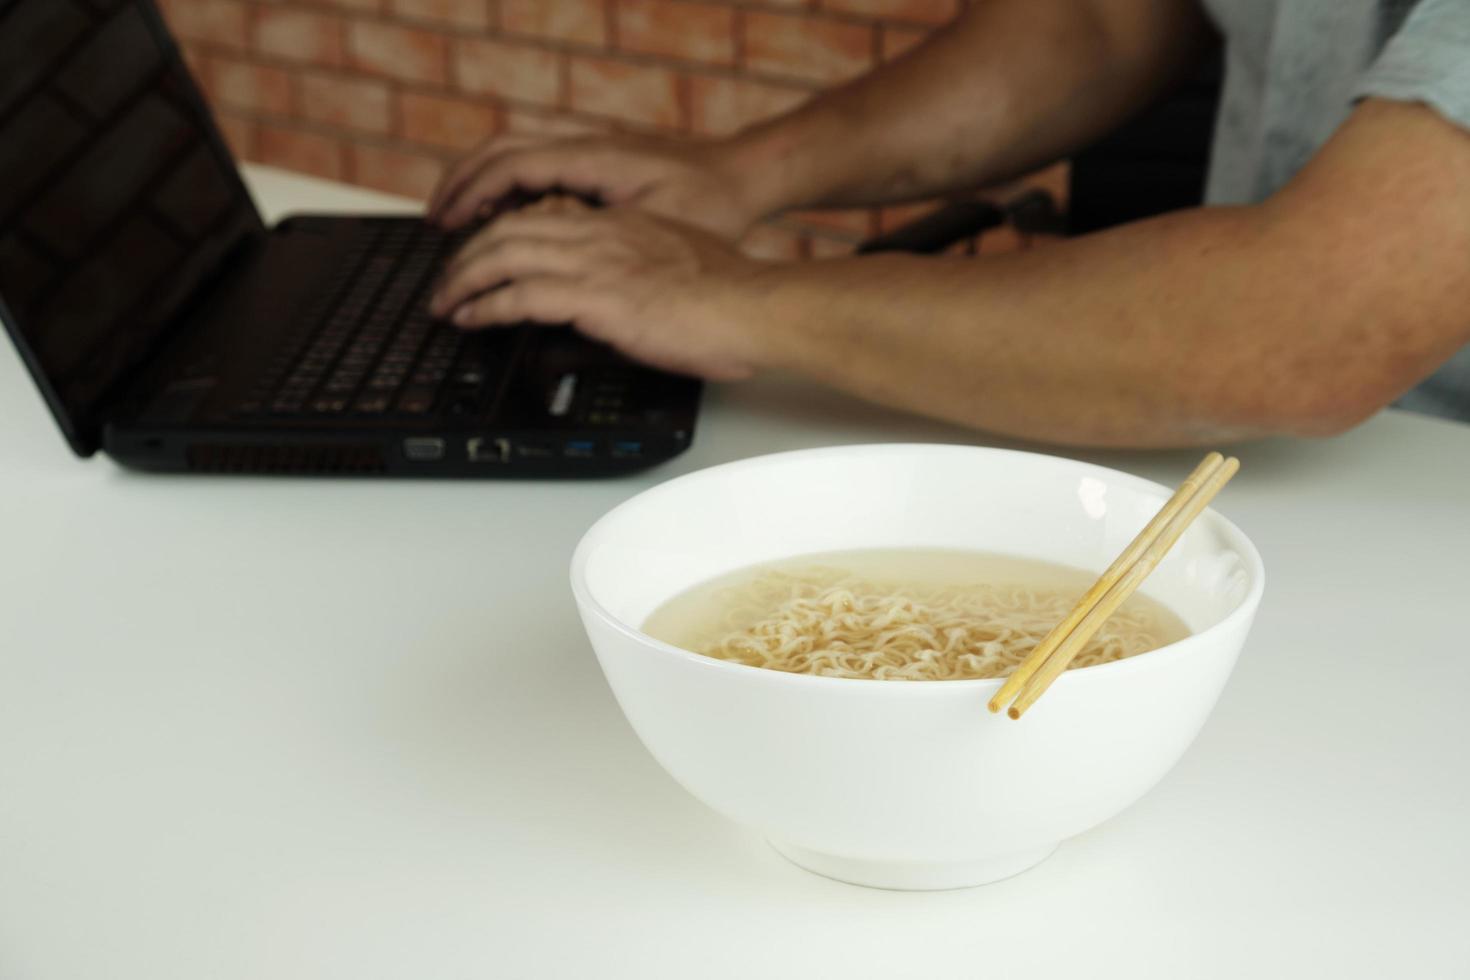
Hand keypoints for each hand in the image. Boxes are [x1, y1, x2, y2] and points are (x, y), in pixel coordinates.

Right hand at [428, 133, 762, 241]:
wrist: (747, 176)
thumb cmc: (715, 204)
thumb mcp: (665, 229)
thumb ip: (608, 241)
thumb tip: (556, 261)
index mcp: (596, 159)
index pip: (512, 168)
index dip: (472, 197)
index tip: (447, 227)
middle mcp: (588, 145)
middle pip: (500, 152)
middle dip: (461, 185)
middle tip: (435, 224)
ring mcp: (591, 149)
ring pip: (514, 153)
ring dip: (480, 182)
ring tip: (455, 218)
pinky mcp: (597, 162)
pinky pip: (537, 164)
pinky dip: (508, 185)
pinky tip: (503, 216)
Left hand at [428, 199, 769, 380]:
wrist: (757, 307)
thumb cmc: (732, 301)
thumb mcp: (676, 273)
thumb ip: (637, 280)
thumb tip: (613, 308)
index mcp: (621, 225)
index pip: (544, 216)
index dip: (503, 235)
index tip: (485, 257)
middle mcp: (601, 233)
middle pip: (511, 228)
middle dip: (468, 255)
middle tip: (447, 282)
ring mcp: (596, 261)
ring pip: (504, 253)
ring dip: (464, 279)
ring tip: (445, 302)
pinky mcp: (595, 295)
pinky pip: (520, 294)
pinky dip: (486, 306)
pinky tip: (471, 319)